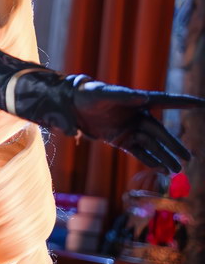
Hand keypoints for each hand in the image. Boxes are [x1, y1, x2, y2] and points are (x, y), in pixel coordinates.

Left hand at [73, 80, 202, 172]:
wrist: (71, 106)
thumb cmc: (89, 94)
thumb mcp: (103, 94)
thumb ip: (122, 96)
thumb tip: (143, 98)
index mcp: (138, 100)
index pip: (165, 101)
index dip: (184, 102)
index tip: (202, 104)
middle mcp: (138, 116)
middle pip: (160, 133)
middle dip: (173, 146)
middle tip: (188, 159)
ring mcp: (130, 129)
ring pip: (151, 146)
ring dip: (163, 157)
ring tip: (176, 170)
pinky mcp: (120, 140)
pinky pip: (138, 152)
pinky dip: (149, 160)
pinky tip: (160, 168)